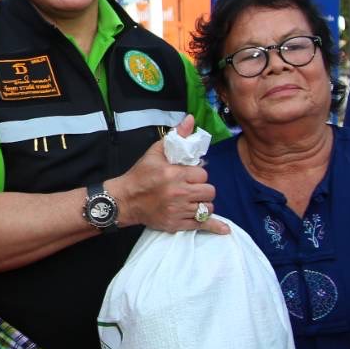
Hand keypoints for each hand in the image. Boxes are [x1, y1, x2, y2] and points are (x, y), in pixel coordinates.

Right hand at [113, 114, 228, 234]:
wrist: (125, 200)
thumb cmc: (140, 174)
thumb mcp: (156, 152)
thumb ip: (176, 136)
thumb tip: (191, 119)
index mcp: (174, 173)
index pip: (203, 174)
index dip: (198, 174)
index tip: (189, 175)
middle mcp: (178, 193)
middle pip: (209, 191)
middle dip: (203, 189)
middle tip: (192, 188)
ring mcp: (178, 210)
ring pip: (207, 208)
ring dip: (203, 204)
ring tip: (193, 200)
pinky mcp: (176, 224)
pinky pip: (201, 225)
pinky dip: (213, 226)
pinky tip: (224, 229)